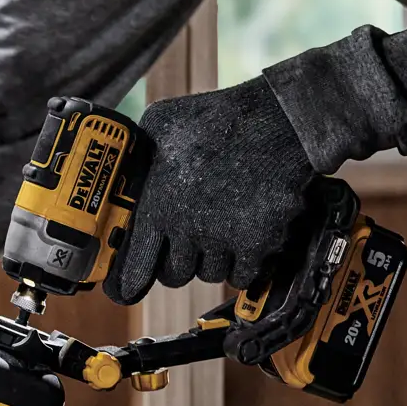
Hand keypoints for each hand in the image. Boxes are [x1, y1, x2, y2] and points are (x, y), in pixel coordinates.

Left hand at [104, 76, 314, 305]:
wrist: (277, 120)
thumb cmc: (219, 117)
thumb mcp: (162, 122)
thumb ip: (142, 148)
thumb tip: (128, 154)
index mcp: (158, 207)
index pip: (136, 264)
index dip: (131, 280)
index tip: (129, 288)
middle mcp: (186, 229)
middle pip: (174, 275)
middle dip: (176, 266)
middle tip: (183, 252)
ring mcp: (221, 239)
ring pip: (208, 274)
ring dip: (210, 263)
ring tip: (216, 240)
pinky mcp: (256, 243)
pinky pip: (242, 275)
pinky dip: (241, 268)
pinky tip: (241, 250)